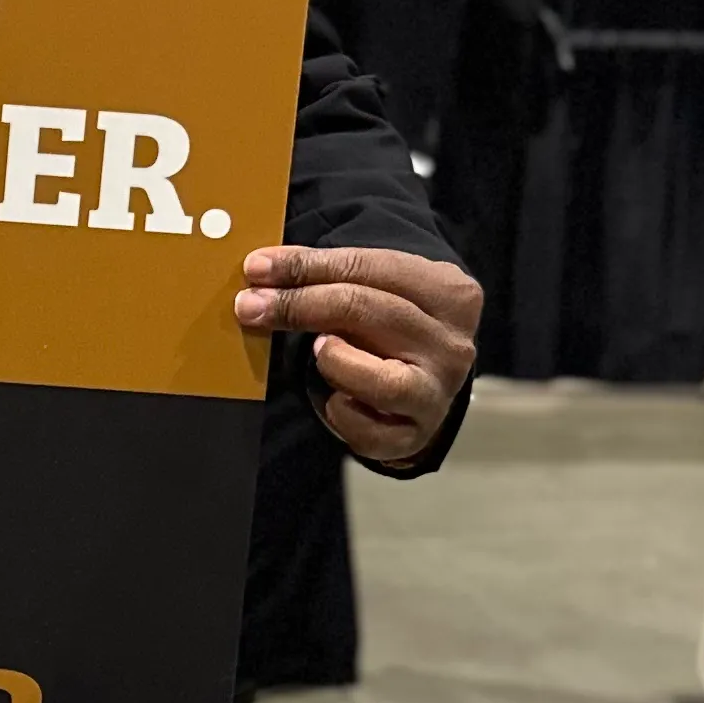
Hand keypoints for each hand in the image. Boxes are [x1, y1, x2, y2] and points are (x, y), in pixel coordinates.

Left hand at [235, 245, 480, 468]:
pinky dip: (341, 415)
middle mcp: (452, 343)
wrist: (423, 381)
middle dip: (299, 306)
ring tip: (318, 353)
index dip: (304, 267)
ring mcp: (438, 393)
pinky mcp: (417, 435)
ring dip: (335, 363)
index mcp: (448, 291)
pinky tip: (333, 397)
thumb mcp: (371, 289)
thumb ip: (324, 276)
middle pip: (366, 311)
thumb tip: (259, 271)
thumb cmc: (388, 327)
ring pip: (382, 380)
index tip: (255, 269)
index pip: (366, 269)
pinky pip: (369, 432)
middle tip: (251, 307)